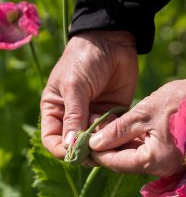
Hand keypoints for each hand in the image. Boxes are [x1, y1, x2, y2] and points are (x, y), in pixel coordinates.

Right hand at [40, 31, 136, 157]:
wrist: (112, 42)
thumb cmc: (84, 60)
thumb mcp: (74, 86)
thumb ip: (74, 116)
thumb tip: (71, 147)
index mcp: (57, 110)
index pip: (53, 140)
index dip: (62, 150)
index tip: (76, 154)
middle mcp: (75, 117)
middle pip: (77, 144)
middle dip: (87, 149)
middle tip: (99, 149)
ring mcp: (94, 116)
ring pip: (97, 140)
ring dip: (104, 141)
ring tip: (111, 129)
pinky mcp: (113, 113)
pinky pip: (114, 131)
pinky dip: (117, 134)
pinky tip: (121, 129)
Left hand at [89, 77, 185, 176]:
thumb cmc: (178, 101)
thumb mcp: (144, 113)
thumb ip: (118, 130)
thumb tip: (95, 143)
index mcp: (153, 160)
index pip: (116, 162)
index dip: (97, 154)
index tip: (82, 144)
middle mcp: (159, 166)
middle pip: (123, 162)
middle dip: (104, 149)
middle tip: (87, 137)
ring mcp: (164, 160)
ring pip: (131, 156)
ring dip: (115, 145)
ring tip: (97, 133)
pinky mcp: (167, 151)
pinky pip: (142, 151)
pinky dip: (128, 143)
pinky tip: (116, 133)